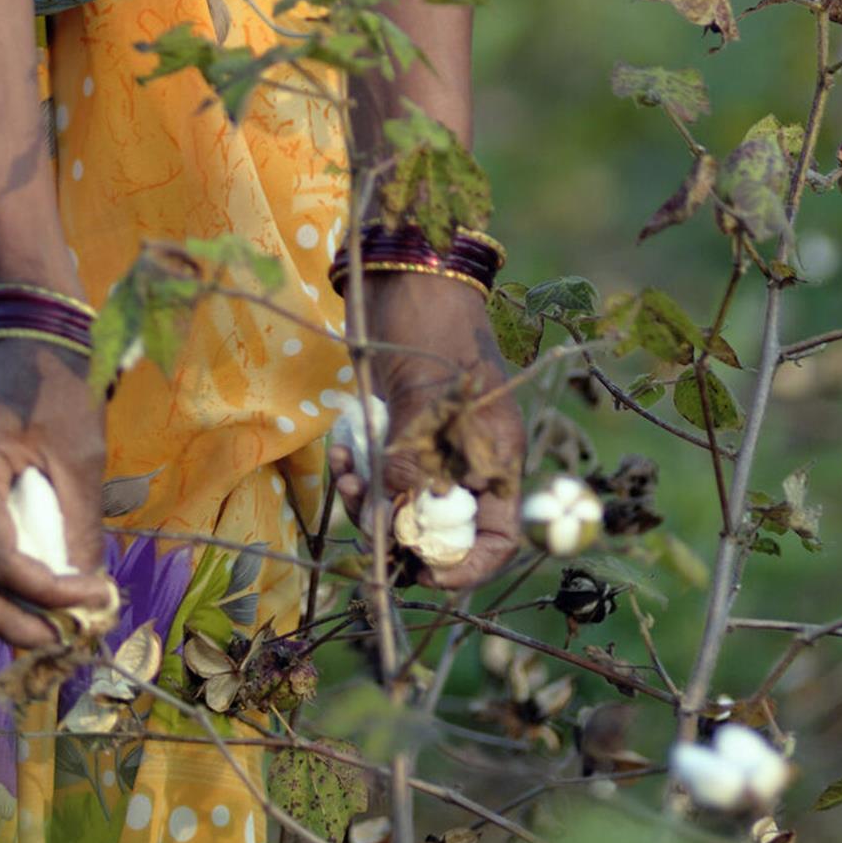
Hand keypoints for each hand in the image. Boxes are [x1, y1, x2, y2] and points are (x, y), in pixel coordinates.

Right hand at [0, 338, 109, 647]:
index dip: (43, 592)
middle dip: (6, 620)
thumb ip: (78, 526)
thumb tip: (87, 597)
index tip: (91, 599)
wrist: (24, 332)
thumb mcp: (79, 454)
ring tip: (45, 627)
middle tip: (57, 640)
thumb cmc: (55, 383)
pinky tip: (27, 594)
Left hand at [329, 271, 524, 590]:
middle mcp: (466, 458)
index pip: (497, 537)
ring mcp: (430, 445)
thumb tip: (395, 527)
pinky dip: (360, 479)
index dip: (465, 565)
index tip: (421, 572)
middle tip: (366, 524)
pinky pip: (380, 479)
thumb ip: (413, 463)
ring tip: (349, 479)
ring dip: (372, 506)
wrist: (401, 271)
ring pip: (403, 507)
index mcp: (496, 455)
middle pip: (442, 529)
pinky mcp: (396, 431)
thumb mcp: (425, 397)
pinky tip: (345, 459)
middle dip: (401, 535)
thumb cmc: (429, 323)